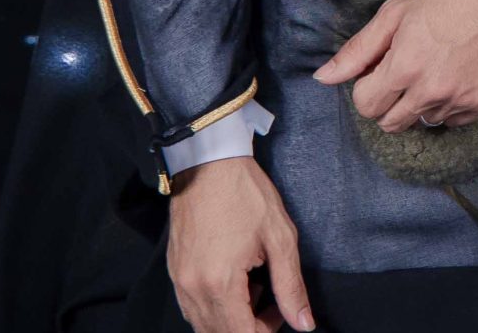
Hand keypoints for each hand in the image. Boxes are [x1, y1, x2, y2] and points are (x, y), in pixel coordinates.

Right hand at [166, 156, 313, 332]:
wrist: (208, 162)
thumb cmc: (245, 194)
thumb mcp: (280, 237)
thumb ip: (291, 286)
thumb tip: (303, 323)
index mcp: (220, 283)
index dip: (266, 330)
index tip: (281, 309)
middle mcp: (192, 289)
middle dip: (250, 327)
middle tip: (271, 299)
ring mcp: (179, 281)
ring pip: (204, 324)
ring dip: (231, 319)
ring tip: (253, 286)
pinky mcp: (174, 271)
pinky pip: (192, 307)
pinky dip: (215, 306)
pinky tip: (233, 280)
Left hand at [313, 0, 477, 130]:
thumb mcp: (396, 12)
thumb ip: (358, 50)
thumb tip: (323, 78)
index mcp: (404, 68)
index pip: (366, 105)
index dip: (368, 86)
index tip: (382, 69)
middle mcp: (430, 93)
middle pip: (390, 123)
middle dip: (389, 101)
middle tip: (406, 71)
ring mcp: (459, 102)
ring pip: (422, 122)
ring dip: (421, 103)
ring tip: (436, 69)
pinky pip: (453, 120)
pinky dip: (449, 105)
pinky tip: (457, 76)